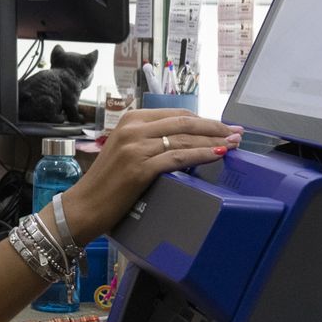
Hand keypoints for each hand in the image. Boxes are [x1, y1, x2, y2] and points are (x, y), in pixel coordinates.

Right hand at [68, 109, 240, 240]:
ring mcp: (136, 147)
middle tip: (237, 133)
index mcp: (129, 120)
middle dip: (216, 127)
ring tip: (234, 144)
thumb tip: (185, 141)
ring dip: (214, 140)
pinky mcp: (140, 167)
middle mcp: (132, 128)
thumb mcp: (125, 151)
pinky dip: (201, 155)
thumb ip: (149, 141)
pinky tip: (217, 155)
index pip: (176, 114)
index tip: (223, 126)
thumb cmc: (106, 183)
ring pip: (184, 138)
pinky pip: (179, 157)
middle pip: (184, 122)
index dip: (204, 119)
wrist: (84, 206)